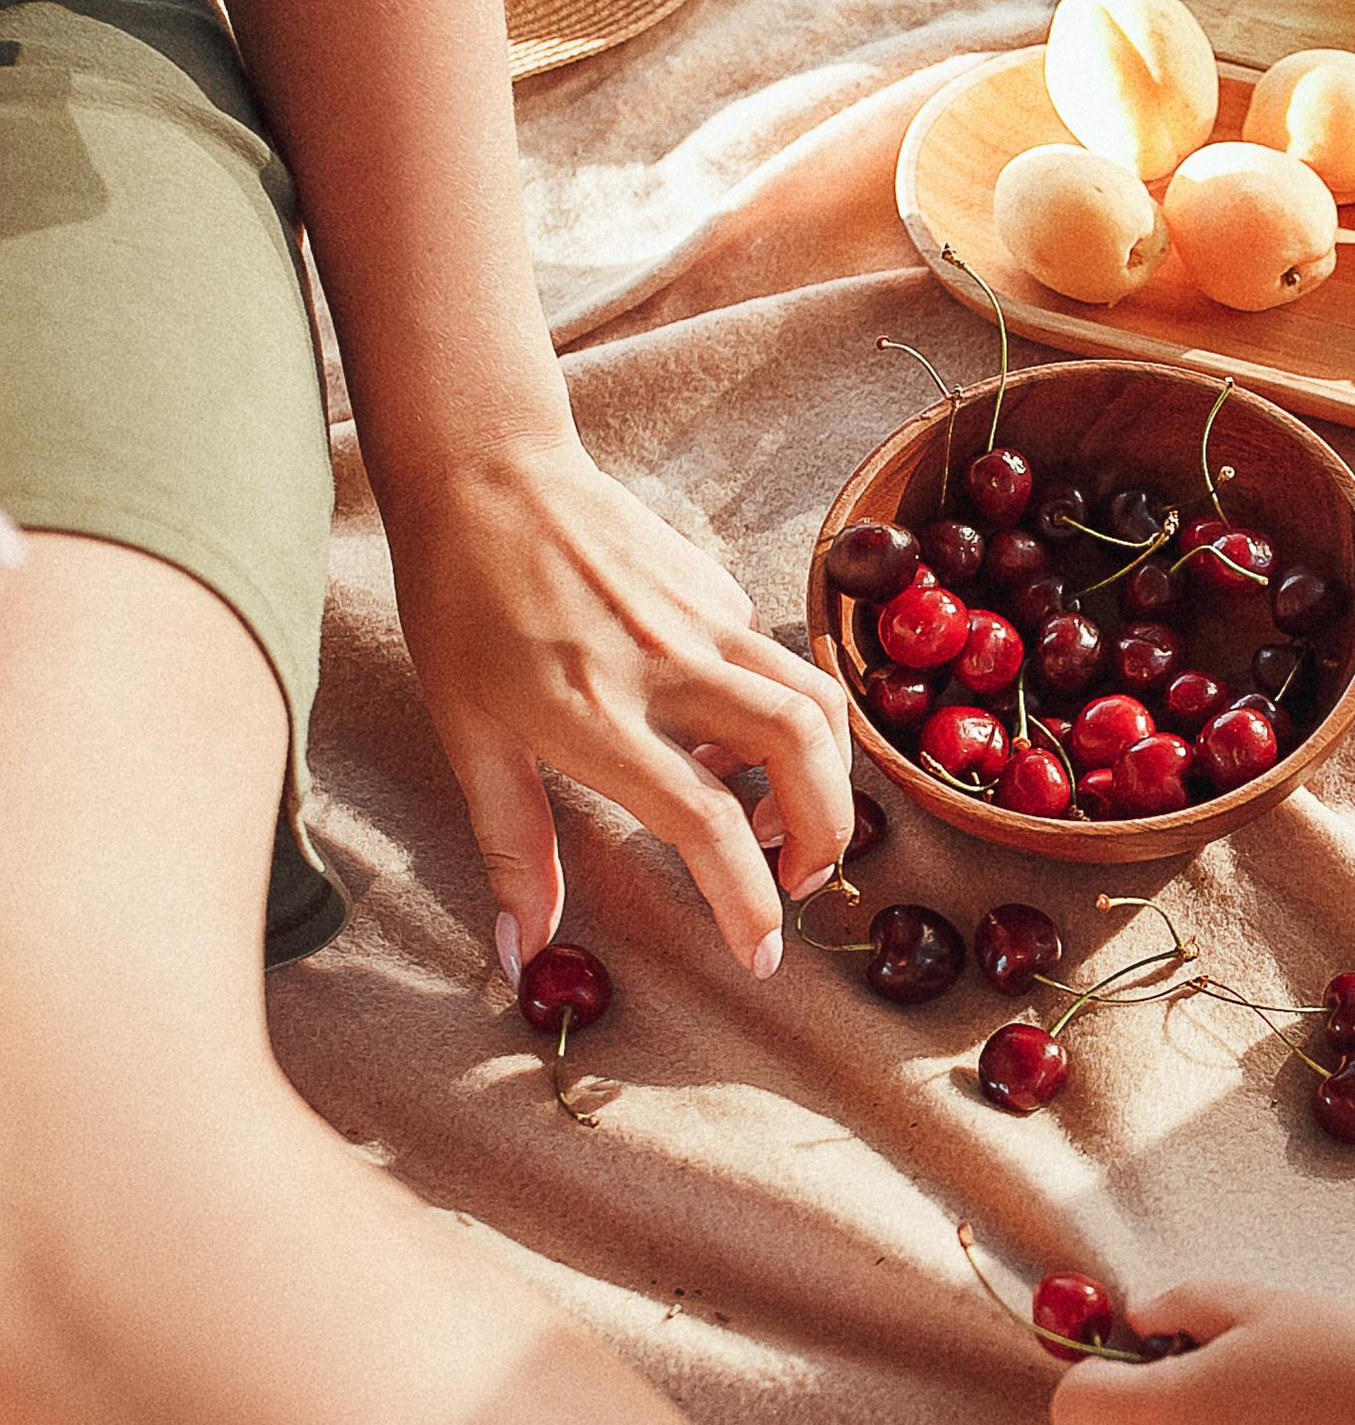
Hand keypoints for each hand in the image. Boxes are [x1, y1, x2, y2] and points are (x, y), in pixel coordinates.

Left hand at [381, 434, 853, 974]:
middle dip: (825, 834)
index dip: (747, 902)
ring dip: (826, 776)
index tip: (757, 952)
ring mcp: (702, 618)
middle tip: (799, 879)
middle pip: (802, 751)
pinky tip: (725, 736)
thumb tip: (519, 953)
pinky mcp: (718, 587)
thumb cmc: (459, 606)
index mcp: (593, 714)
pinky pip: (776, 663)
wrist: (483, 471)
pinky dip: (778, 717)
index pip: (705, 823)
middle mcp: (665, 664)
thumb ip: (513, 848)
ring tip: (780, 819)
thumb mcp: (468, 736)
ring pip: (816, 702)